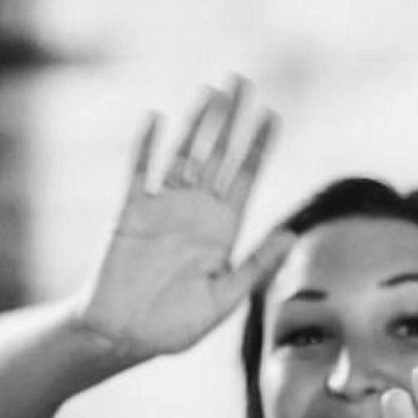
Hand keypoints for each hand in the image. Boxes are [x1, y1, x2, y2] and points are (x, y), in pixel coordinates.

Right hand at [71, 78, 280, 360]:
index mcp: (222, 230)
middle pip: (217, 154)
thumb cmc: (175, 326)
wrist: (124, 337)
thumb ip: (258, 264)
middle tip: (242, 80)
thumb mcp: (226, 298)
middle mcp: (194, 212)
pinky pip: (138, 173)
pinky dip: (146, 146)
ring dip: (196, 123)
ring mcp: (162, 209)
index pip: (244, 178)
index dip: (258, 146)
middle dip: (231, 119)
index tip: (272, 115)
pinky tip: (156, 119)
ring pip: (183, 154)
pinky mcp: (130, 214)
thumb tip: (293, 234)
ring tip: (212, 90)